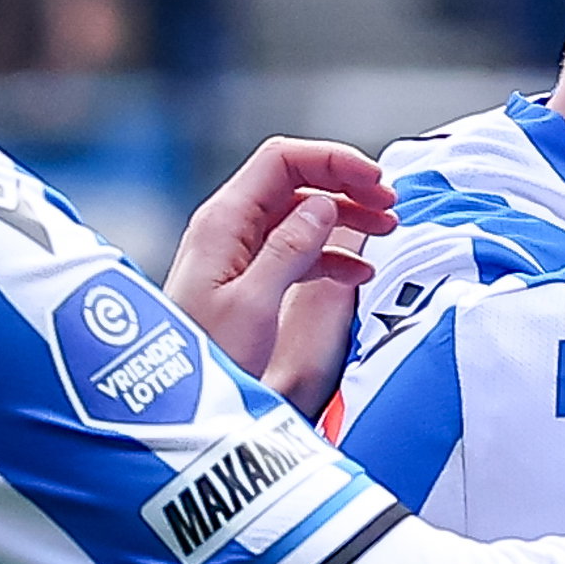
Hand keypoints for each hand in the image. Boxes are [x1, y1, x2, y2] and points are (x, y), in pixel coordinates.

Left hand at [167, 137, 390, 402]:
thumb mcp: (252, 304)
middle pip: (295, 182)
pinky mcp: (247, 279)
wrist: (176, 402)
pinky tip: (358, 272)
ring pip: (300, 215)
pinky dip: (332, 254)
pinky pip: (296, 250)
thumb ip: (289, 249)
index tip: (375, 181)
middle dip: (346, 186)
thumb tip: (323, 206)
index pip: (282, 161)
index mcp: (224, 222)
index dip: (333, 161)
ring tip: (384, 231)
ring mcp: (237, 252)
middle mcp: (228, 229)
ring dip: (345, 219)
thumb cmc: (204, 358)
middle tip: (388, 206)